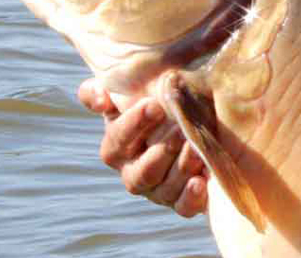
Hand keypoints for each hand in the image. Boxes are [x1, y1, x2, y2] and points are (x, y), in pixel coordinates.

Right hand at [78, 77, 209, 217]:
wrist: (193, 124)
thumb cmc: (154, 107)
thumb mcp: (127, 95)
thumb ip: (99, 91)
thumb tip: (100, 97)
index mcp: (117, 149)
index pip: (117, 140)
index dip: (133, 124)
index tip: (154, 105)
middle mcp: (134, 174)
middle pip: (142, 172)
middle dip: (161, 151)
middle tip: (180, 130)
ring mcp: (159, 191)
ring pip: (165, 188)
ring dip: (181, 169)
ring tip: (196, 148)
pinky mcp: (182, 201)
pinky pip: (184, 207)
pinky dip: (191, 197)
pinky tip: (200, 182)